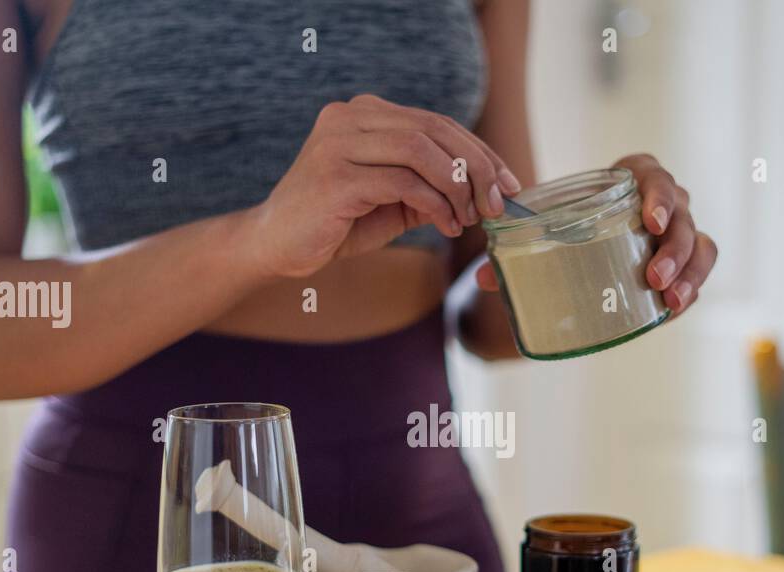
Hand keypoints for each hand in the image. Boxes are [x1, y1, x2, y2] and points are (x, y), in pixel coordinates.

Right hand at [256, 94, 521, 278]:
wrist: (275, 246)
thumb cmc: (335, 223)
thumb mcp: (392, 201)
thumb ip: (429, 187)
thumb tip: (482, 191)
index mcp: (363, 113)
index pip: (436, 122)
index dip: (479, 151)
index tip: (508, 183)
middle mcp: (349, 117)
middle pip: (434, 130)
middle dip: (477, 168)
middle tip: (497, 204)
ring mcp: (339, 143)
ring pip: (421, 151)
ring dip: (457, 187)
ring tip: (469, 218)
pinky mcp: (336, 177)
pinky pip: (403, 182)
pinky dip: (434, 204)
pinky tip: (445, 225)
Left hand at [476, 154, 715, 316]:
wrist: (585, 233)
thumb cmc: (566, 221)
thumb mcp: (545, 226)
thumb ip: (516, 246)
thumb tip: (484, 275)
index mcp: (632, 178)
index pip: (653, 174)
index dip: (659, 194)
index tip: (651, 220)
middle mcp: (663, 201)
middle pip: (684, 215)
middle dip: (675, 247)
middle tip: (652, 277)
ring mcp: (678, 231)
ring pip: (701, 245)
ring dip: (689, 272)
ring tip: (670, 300)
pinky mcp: (682, 261)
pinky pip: (698, 271)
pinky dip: (691, 289)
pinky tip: (674, 309)